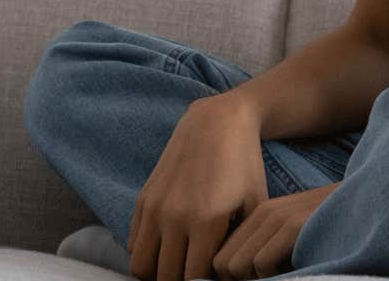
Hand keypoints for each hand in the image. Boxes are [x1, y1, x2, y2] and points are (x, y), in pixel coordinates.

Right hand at [129, 94, 268, 280]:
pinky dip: (147, 254)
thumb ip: (240, 246)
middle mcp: (174, 217)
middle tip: (198, 273)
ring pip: (141, 266)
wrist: (217, 122)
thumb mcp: (255, 206)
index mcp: (206, 222)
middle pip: (166, 277)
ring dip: (159, 272)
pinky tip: (168, 248)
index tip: (216, 276)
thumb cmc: (244, 165)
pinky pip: (133, 244)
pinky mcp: (144, 198)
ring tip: (180, 266)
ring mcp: (155, 207)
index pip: (194, 279)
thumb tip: (231, 277)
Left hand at [212, 182, 336, 279]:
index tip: (257, 280)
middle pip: (223, 265)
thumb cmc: (334, 230)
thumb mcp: (295, 235)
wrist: (372, 203)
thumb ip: (267, 249)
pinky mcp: (293, 226)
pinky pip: (260, 265)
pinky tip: (298, 267)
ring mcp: (278, 218)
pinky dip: (275, 275)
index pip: (222, 257)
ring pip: (237, 267)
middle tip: (272, 278)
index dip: (233, 279)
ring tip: (285, 271)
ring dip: (258, 279)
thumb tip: (240, 277)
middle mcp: (264, 214)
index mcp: (260, 215)